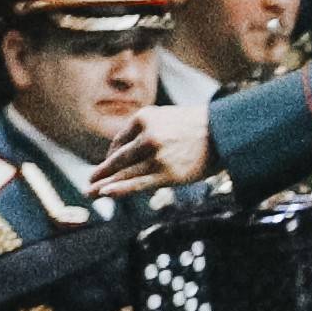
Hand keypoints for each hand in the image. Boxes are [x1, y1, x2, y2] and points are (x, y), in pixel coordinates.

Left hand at [94, 100, 218, 195]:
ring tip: (91, 192)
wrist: (222, 132)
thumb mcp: (163, 117)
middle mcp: (147, 136)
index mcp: (144, 118)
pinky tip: (106, 193)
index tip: (107, 168)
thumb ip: (142, 132)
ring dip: (105, 184)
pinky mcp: (167, 173)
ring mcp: (156, 156)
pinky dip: (120, 189)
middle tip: (89, 182)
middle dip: (101, 173)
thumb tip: (117, 154)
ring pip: (125, 173)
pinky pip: (138, 183)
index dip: (112, 157)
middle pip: (118, 159)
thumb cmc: (193, 126)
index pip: (120, 142)